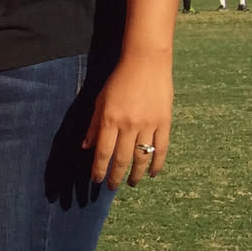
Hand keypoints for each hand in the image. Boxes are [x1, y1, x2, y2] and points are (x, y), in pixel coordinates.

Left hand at [85, 49, 172, 187]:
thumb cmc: (119, 81)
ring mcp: (149, 124)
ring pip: (142, 157)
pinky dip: (158, 163)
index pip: (103, 152)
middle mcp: (129, 125)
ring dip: (136, 174)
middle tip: (112, 187)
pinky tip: (153, 174)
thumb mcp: (100, 101)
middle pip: (121, 158)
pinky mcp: (165, 122)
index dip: (99, 169)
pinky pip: (162, 148)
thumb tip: (86, 147)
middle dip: (115, 176)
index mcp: (110, 119)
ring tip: (131, 183)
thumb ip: (94, 125)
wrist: (146, 63)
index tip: (96, 180)